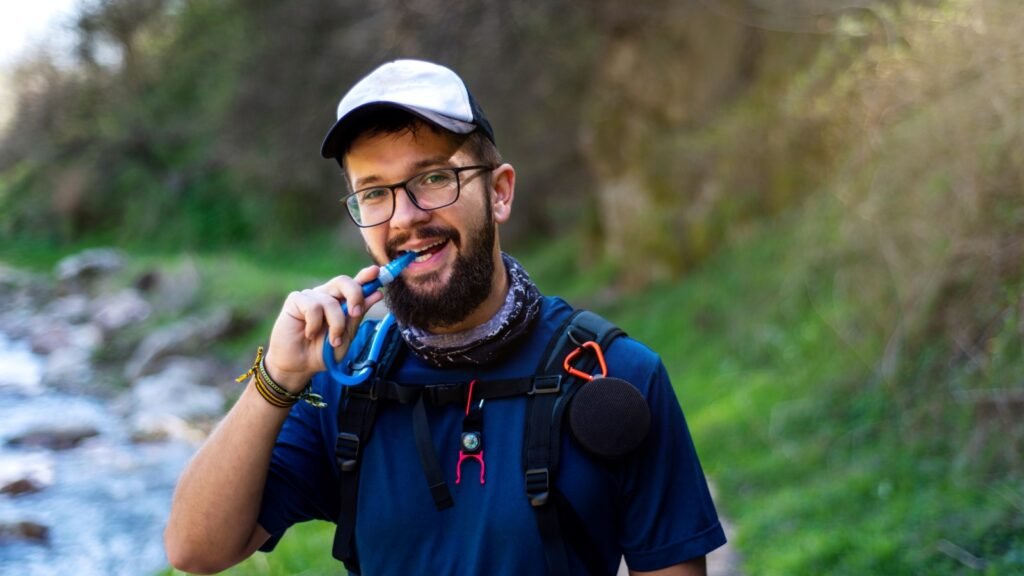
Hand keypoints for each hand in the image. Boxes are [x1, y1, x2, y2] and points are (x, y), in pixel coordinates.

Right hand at [262, 265, 384, 391]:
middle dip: (355, 295)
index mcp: (342, 302)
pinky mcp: (296, 300)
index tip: (377, 272)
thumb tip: (377, 294)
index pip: (355, 284)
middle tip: (356, 313)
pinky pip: (313, 307)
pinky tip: (309, 334)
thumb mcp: (347, 337)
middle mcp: (327, 295)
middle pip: (344, 281)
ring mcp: (311, 296)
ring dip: (335, 324)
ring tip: (332, 341)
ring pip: (330, 301)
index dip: (366, 276)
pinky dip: (314, 325)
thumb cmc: (323, 352)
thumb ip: (358, 316)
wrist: (299, 366)